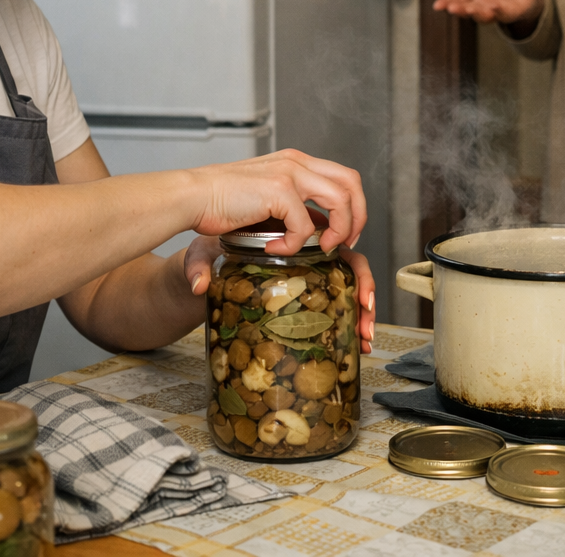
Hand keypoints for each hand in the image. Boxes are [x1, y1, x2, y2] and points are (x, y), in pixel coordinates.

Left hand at [185, 239, 376, 354]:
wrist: (204, 256)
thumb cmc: (210, 247)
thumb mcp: (203, 251)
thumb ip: (198, 264)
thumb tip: (199, 284)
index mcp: (289, 226)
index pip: (332, 230)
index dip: (344, 252)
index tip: (340, 277)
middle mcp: (304, 244)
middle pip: (351, 258)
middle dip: (366, 286)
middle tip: (364, 316)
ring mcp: (308, 265)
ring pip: (351, 279)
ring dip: (364, 306)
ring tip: (363, 337)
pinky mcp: (307, 283)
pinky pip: (339, 294)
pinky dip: (351, 315)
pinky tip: (353, 338)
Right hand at [189, 149, 365, 255]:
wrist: (192, 196)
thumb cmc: (220, 201)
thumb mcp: (265, 199)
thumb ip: (291, 208)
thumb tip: (315, 228)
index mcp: (295, 162)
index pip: (343, 177)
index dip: (353, 207)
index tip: (344, 234)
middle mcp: (296, 162)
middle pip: (351, 183)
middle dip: (357, 218)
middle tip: (345, 244)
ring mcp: (289, 173)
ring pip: (340, 201)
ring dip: (337, 231)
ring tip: (319, 249)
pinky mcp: (279, 190)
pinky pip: (305, 225)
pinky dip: (295, 244)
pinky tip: (274, 248)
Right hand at [433, 0, 543, 28]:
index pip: (458, 0)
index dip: (447, 2)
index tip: (437, 5)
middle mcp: (482, 6)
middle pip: (468, 9)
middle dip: (459, 9)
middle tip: (450, 9)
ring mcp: (496, 11)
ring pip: (483, 14)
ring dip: (475, 12)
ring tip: (466, 9)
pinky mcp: (511, 12)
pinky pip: (503, 13)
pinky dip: (497, 11)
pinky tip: (493, 7)